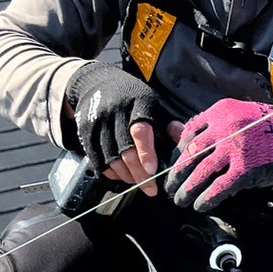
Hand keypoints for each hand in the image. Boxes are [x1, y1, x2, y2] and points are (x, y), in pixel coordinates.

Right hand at [64, 61, 164, 193]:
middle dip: (139, 174)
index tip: (153, 171)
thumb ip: (169, 124)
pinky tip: (121, 176)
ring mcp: (98, 122)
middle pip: (125, 150)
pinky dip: (110, 173)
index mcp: (137, 102)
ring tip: (137, 182)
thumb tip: (187, 143)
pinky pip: (97, 160)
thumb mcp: (153, 103)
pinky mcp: (85, 132)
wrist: (96, 82)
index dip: (146, 152)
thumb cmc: (132, 98)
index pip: (140, 130)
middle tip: (151, 189)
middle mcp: (115, 112)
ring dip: (126, 176)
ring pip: (111, 159)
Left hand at [165, 100, 272, 211]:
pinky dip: (207, 198)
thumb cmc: (269, 129)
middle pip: (191, 153)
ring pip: (201, 172)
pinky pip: (219, 187)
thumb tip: (177, 134)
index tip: (173, 164)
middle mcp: (225, 128)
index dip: (178, 151)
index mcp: (220, 112)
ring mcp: (235, 149)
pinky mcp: (245, 169)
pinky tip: (200, 205)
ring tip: (180, 200)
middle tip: (170, 187)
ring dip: (187, 189)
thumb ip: (211, 126)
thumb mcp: (238, 117)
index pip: (190, 132)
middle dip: (177, 173)